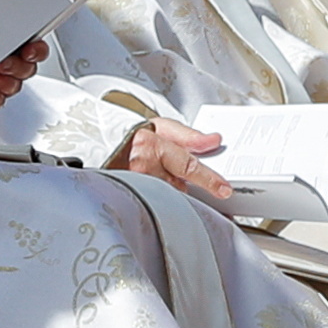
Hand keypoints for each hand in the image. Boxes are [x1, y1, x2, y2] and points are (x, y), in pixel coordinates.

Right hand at [110, 120, 230, 204]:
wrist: (104, 145)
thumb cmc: (133, 134)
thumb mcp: (162, 126)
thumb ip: (189, 135)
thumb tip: (213, 141)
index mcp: (151, 146)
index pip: (188, 166)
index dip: (209, 179)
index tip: (224, 189)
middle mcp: (142, 168)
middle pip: (179, 187)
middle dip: (193, 189)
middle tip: (209, 190)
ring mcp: (135, 184)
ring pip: (168, 196)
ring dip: (179, 195)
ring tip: (181, 188)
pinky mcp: (131, 196)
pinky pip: (155, 201)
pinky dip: (165, 200)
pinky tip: (167, 197)